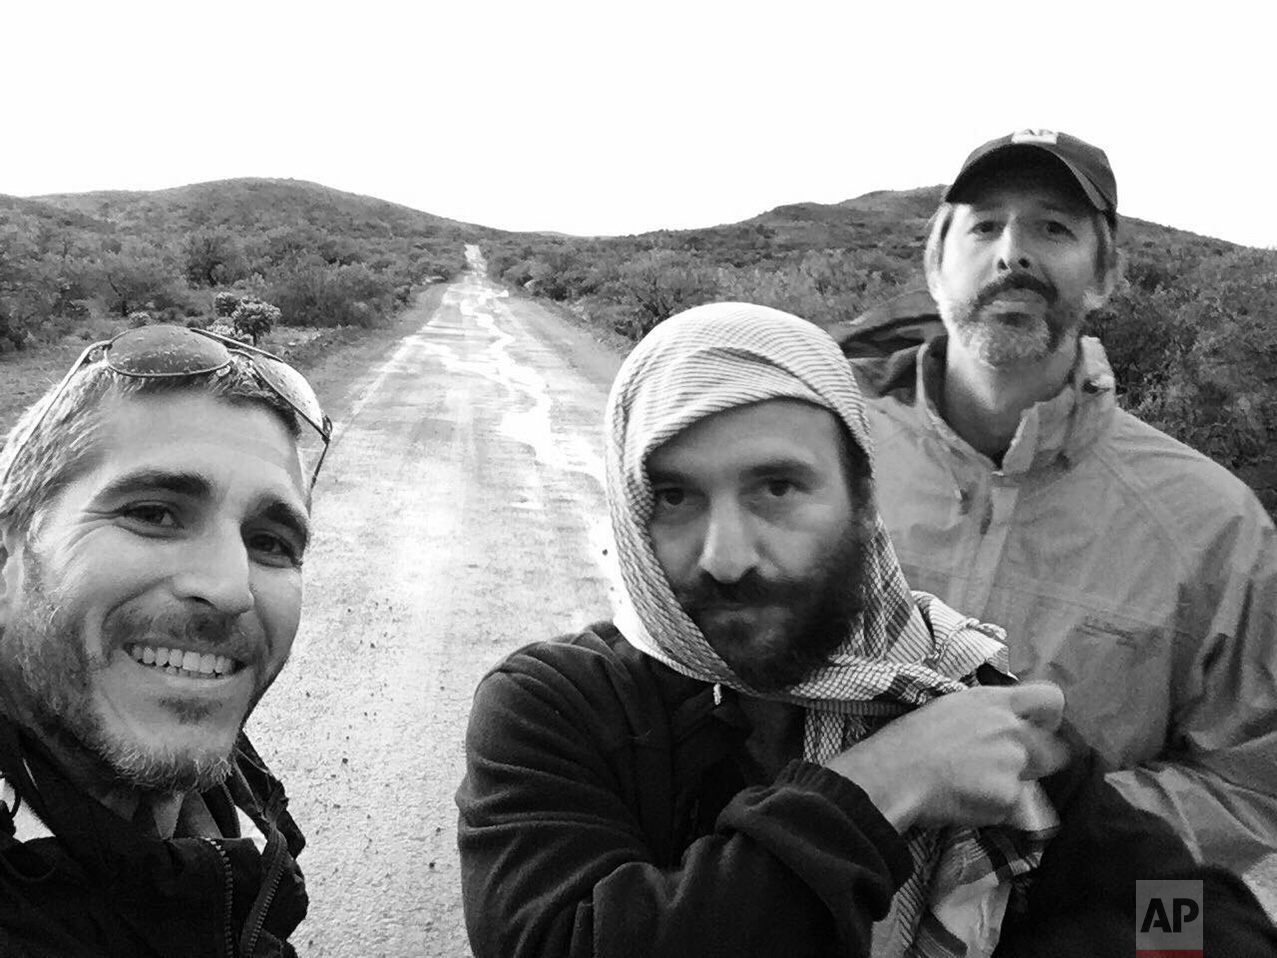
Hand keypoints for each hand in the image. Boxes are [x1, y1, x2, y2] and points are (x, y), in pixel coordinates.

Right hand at [825, 682, 1069, 831]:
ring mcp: (1014, 765)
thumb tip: (1001, 723)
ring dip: (1008, 786)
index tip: (1039, 727)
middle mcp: (1012, 730)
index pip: (1050, 700)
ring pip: (1028, 782)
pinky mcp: (1009, 798)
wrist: (895, 774)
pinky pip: (1012, 809)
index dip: (1049, 717)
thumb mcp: (948, 707)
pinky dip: (993, 810)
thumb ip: (985, 713)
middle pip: (1050, 750)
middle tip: (998, 769)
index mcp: (994, 701)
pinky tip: (964, 802)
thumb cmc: (909, 738)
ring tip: (971, 787)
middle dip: (1032, 762)